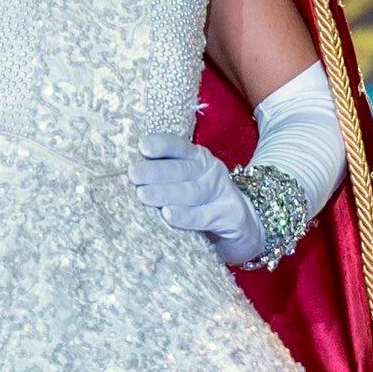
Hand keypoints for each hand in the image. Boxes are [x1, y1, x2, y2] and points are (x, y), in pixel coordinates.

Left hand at [129, 134, 263, 265]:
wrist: (244, 225)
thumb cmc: (203, 205)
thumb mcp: (187, 185)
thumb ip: (165, 179)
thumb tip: (127, 177)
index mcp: (198, 158)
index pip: (179, 147)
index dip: (162, 145)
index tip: (142, 146)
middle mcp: (211, 171)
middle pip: (182, 169)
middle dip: (156, 171)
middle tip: (133, 174)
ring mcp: (222, 192)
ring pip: (192, 191)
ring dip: (166, 192)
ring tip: (143, 195)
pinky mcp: (230, 215)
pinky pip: (204, 215)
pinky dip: (186, 215)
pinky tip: (169, 215)